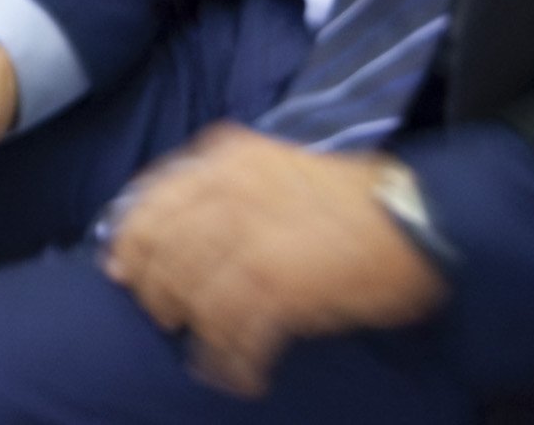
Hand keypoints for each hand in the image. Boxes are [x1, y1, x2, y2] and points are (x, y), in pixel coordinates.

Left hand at [99, 127, 445, 395]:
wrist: (413, 220)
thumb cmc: (348, 200)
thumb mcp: (274, 169)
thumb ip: (223, 189)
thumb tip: (171, 232)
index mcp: (228, 158)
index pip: (150, 201)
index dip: (129, 241)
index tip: (121, 270)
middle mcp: (230, 192)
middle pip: (160, 252)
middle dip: (155, 292)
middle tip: (167, 318)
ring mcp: (252, 238)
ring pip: (190, 295)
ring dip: (195, 332)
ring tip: (210, 352)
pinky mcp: (278, 284)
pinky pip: (233, 334)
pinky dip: (232, 362)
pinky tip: (242, 374)